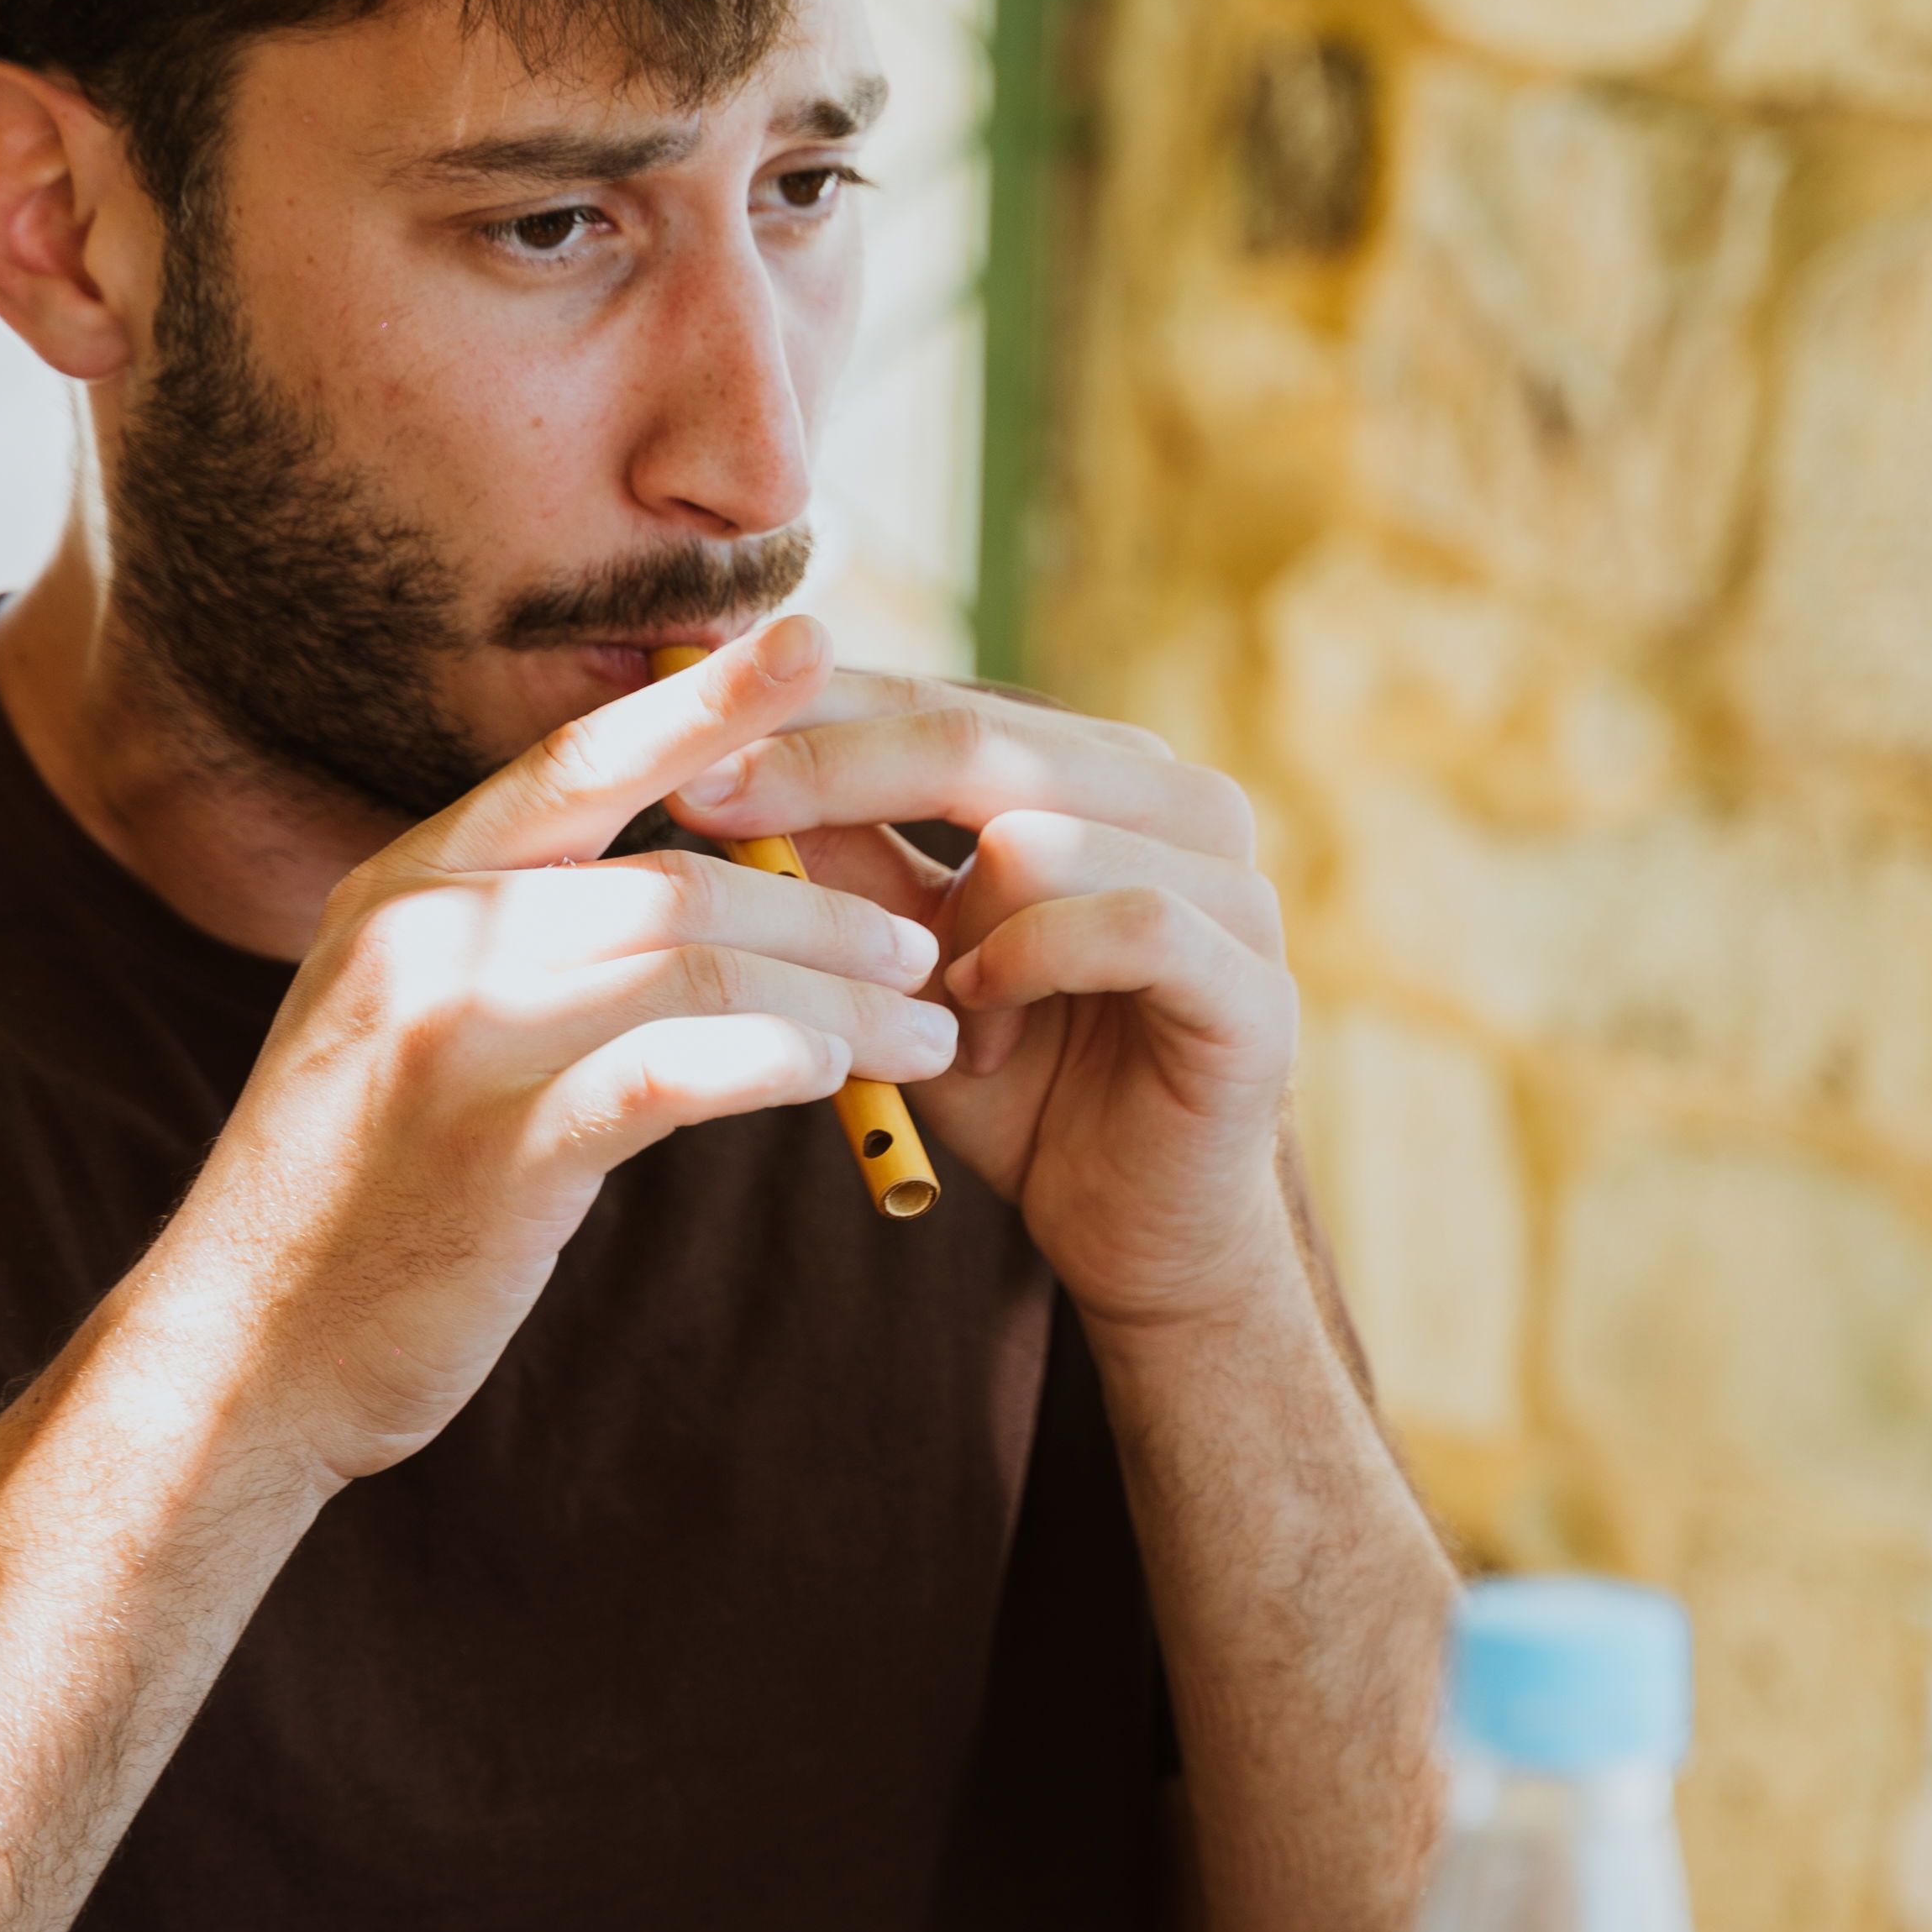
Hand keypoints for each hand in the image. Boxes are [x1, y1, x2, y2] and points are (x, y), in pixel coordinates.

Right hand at [143, 612, 957, 1484]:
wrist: (242, 1355)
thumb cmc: (356, 1196)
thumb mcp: (404, 1026)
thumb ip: (508, 946)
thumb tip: (669, 895)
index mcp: (405, 887)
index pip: (579, 761)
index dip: (705, 698)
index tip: (815, 638)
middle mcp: (425, 936)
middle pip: (677, 872)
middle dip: (827, 905)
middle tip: (924, 944)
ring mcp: (456, 1039)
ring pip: (697, 959)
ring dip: (837, 994)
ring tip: (926, 1032)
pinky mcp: (499, 1151)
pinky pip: (677, 1069)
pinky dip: (778, 1060)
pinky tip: (839, 1081)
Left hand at [672, 678, 1295, 1328]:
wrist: (1135, 1233)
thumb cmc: (1020, 1089)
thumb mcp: (904, 968)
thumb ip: (846, 871)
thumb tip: (715, 762)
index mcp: (1100, 773)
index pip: (938, 698)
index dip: (806, 712)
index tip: (675, 733)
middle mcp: (1179, 802)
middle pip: (981, 737)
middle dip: (826, 770)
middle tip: (705, 804)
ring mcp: (1236, 886)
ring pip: (1043, 832)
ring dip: (952, 925)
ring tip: (933, 1007)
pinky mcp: (1256, 982)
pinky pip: (1131, 922)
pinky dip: (1032, 962)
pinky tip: (984, 1018)